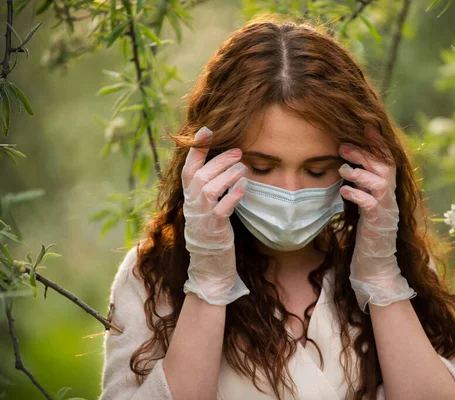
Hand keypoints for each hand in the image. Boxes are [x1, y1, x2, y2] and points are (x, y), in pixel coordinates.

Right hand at [181, 126, 249, 305]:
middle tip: (238, 151)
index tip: (207, 130)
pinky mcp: (214, 229)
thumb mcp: (208, 207)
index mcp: (190, 197)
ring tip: (243, 168)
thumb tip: (226, 161)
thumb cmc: (211, 231)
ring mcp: (202, 217)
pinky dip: (232, 196)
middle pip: (200, 175)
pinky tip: (244, 188)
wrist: (209, 265)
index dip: (197, 149)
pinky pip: (222, 209)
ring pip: (209, 189)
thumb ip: (211, 185)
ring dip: (227, 176)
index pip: (189, 168)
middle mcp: (192, 205)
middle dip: (219, 160)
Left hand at [337, 129, 415, 312]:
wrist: (375, 263)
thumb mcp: (364, 203)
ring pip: (379, 183)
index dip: (378, 144)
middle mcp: (390, 197)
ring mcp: (386, 210)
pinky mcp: (378, 223)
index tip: (365, 127)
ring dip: (359, 172)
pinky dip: (356, 194)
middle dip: (364, 154)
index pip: (387, 161)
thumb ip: (362, 185)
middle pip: (383, 167)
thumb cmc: (367, 231)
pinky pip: (370, 204)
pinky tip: (343, 191)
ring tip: (342, 169)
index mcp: (387, 190)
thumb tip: (348, 163)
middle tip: (342, 146)